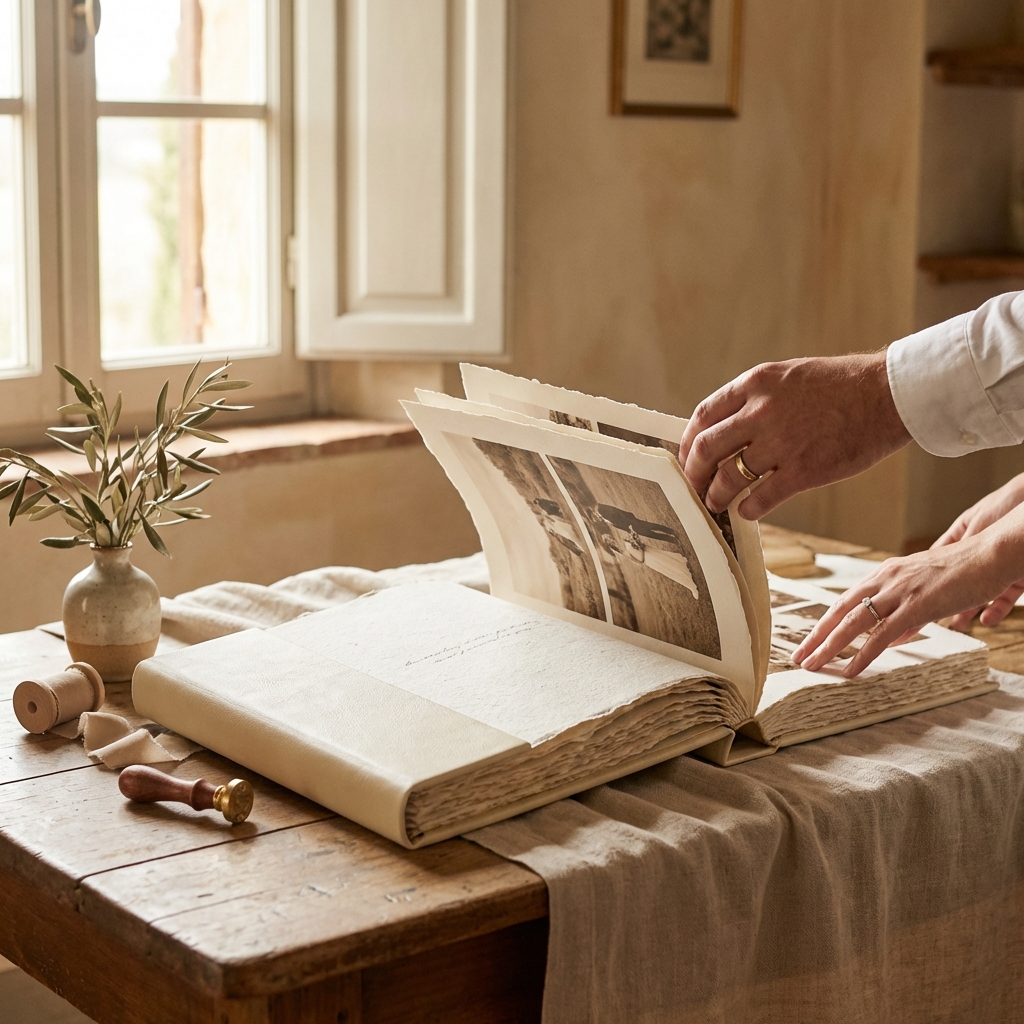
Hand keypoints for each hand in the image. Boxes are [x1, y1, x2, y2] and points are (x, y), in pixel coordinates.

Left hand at [678, 352, 910, 518]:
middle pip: (705, 448)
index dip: (688, 442)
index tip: (688, 457)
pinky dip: (747, 509)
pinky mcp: (804, 471)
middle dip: (693, 472)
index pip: (703, 416)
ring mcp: (781, 443)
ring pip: (728, 477)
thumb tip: (727, 429)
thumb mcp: (789, 377)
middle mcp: (762, 412)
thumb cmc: (842, 385)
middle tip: (693, 486)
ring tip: (715, 503)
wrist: (890, 393)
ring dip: (715, 495)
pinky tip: (746, 511)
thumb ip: (757, 399)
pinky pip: (761, 498)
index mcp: (756, 384)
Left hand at [792, 505, 1023, 675]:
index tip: (809, 640)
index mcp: (885, 573)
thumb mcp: (926, 589)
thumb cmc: (964, 571)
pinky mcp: (917, 605)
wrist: (991, 553)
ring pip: (853, 623)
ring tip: (812, 666)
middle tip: (798, 657)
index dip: (824, 622)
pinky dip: (863, 654)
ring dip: (829, 647)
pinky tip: (850, 669)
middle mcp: (885, 579)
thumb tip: (893, 637)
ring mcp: (899, 591)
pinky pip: (883, 634)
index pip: (845, 601)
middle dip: (816, 637)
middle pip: (839, 611)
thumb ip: (906, 612)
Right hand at [932, 472, 1023, 628]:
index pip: (937, 560)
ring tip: (959, 622)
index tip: (914, 592)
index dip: (924, 577)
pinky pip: (1006, 597)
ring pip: (980, 593)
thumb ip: (956, 547)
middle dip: (945, 599)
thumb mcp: (974, 526)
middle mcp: (979, 553)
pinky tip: (987, 618)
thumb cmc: (1007, 503)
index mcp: (962, 536)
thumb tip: (933, 561)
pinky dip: (996, 609)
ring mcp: (1000, 565)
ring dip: (968, 608)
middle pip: (957, 581)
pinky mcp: (1020, 576)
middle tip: (933, 614)